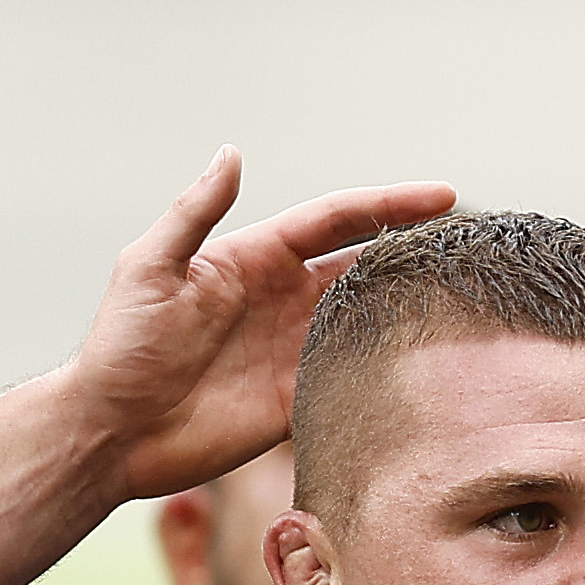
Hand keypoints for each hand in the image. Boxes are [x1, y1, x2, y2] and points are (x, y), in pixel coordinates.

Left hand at [69, 156, 455, 505]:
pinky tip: (430, 363)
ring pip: (367, 319)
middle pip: (364, 265)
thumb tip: (232, 153)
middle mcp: (283, 299)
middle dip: (415, 250)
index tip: (444, 196)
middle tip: (472, 243)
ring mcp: (293, 349)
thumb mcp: (149, 267)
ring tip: (469, 296)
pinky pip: (352, 378)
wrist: (111, 430)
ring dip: (411, 307)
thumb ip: (193, 213)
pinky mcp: (296, 400)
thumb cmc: (120, 345)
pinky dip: (389, 368)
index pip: (337, 221)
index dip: (389, 205)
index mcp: (255, 259)